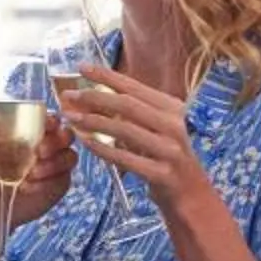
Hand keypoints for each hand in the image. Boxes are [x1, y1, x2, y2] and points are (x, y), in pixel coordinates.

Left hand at [0, 105, 80, 225]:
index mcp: (31, 131)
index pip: (50, 119)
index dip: (52, 120)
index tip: (45, 124)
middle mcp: (48, 146)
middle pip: (67, 135)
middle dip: (56, 141)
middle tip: (39, 151)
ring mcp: (55, 166)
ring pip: (69, 156)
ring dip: (53, 164)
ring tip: (31, 174)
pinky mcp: (58, 185)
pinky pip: (63, 179)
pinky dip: (48, 182)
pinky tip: (30, 187)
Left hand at [63, 64, 203, 208]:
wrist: (191, 193)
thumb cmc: (167, 157)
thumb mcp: (156, 128)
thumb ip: (133, 113)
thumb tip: (95, 95)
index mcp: (172, 108)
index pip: (134, 87)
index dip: (107, 75)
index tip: (82, 67)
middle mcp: (173, 125)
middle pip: (128, 105)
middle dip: (95, 97)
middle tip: (69, 96)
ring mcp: (170, 150)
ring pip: (125, 130)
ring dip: (94, 122)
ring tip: (71, 118)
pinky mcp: (161, 173)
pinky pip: (126, 159)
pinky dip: (103, 149)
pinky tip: (85, 143)